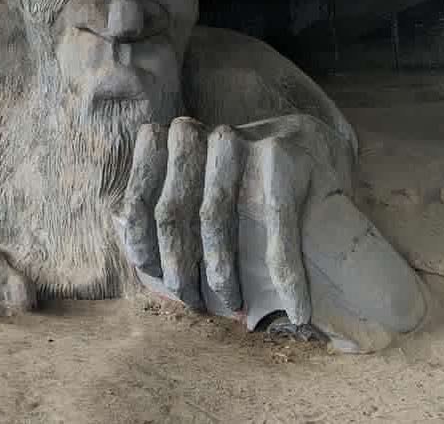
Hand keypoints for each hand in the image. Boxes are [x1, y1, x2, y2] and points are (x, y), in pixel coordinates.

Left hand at [113, 115, 344, 328]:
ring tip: (233, 306)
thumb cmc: (245, 181)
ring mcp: (244, 142)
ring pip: (213, 219)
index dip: (144, 250)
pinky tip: (297, 309)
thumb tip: (130, 248)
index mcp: (172, 138)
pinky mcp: (284, 158)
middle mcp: (201, 135)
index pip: (140, 202)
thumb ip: (162, 204)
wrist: (314, 147)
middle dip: (180, 270)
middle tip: (195, 304)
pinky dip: (286, 274)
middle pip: (171, 213)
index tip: (159, 283)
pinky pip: (275, 225)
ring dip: (222, 275)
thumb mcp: (198, 182)